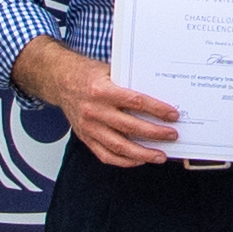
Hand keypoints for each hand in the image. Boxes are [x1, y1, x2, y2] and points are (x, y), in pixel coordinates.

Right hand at [22, 40, 182, 169]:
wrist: (59, 80)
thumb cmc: (87, 74)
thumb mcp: (109, 70)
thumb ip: (129, 82)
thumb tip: (159, 92)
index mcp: (101, 90)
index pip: (135, 101)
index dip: (156, 109)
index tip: (172, 115)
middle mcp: (94, 110)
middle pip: (130, 126)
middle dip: (154, 133)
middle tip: (172, 135)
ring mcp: (88, 127)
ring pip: (118, 146)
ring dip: (142, 154)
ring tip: (160, 156)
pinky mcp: (85, 138)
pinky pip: (106, 155)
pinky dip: (124, 161)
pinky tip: (139, 160)